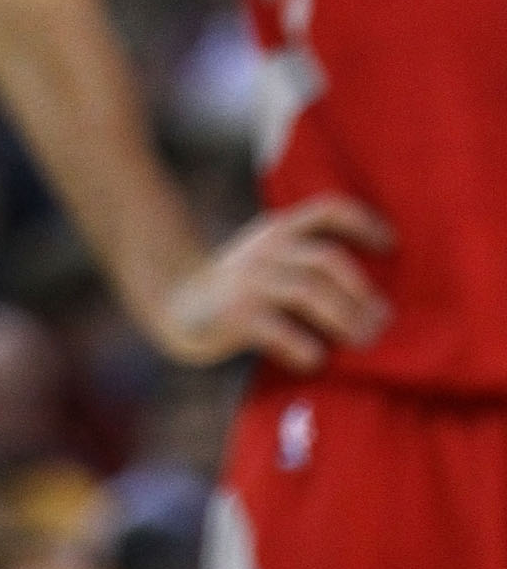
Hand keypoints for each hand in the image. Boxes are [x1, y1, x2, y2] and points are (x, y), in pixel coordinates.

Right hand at [145, 196, 394, 370]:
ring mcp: (251, 280)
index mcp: (280, 228)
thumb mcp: (272, 257)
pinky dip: (305, 347)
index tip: (391, 244)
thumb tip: (376, 299)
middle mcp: (268, 248)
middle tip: (383, 321)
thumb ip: (308, 260)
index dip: (363, 221)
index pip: (327, 209)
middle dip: (361, 293)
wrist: (178, 300)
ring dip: (345, 320)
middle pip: (328, 260)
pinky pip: (280, 330)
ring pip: (310, 292)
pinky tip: (315, 359)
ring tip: (364, 343)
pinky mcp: (237, 314)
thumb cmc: (242, 286)